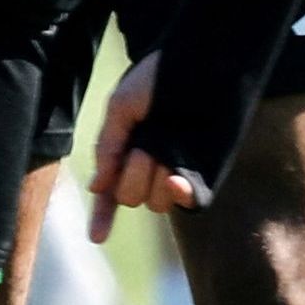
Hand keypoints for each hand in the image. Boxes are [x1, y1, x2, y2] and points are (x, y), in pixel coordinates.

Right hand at [79, 52, 207, 241]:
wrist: (207, 66)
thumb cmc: (162, 79)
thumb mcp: (121, 107)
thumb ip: (107, 147)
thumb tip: (98, 189)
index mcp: (130, 150)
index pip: (114, 191)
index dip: (104, 215)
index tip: (96, 238)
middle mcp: (153, 166)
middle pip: (129, 197)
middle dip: (129, 175)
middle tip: (143, 146)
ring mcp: (181, 171)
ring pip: (155, 202)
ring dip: (151, 176)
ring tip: (164, 144)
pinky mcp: (208, 175)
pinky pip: (189, 202)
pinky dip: (178, 194)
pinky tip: (174, 179)